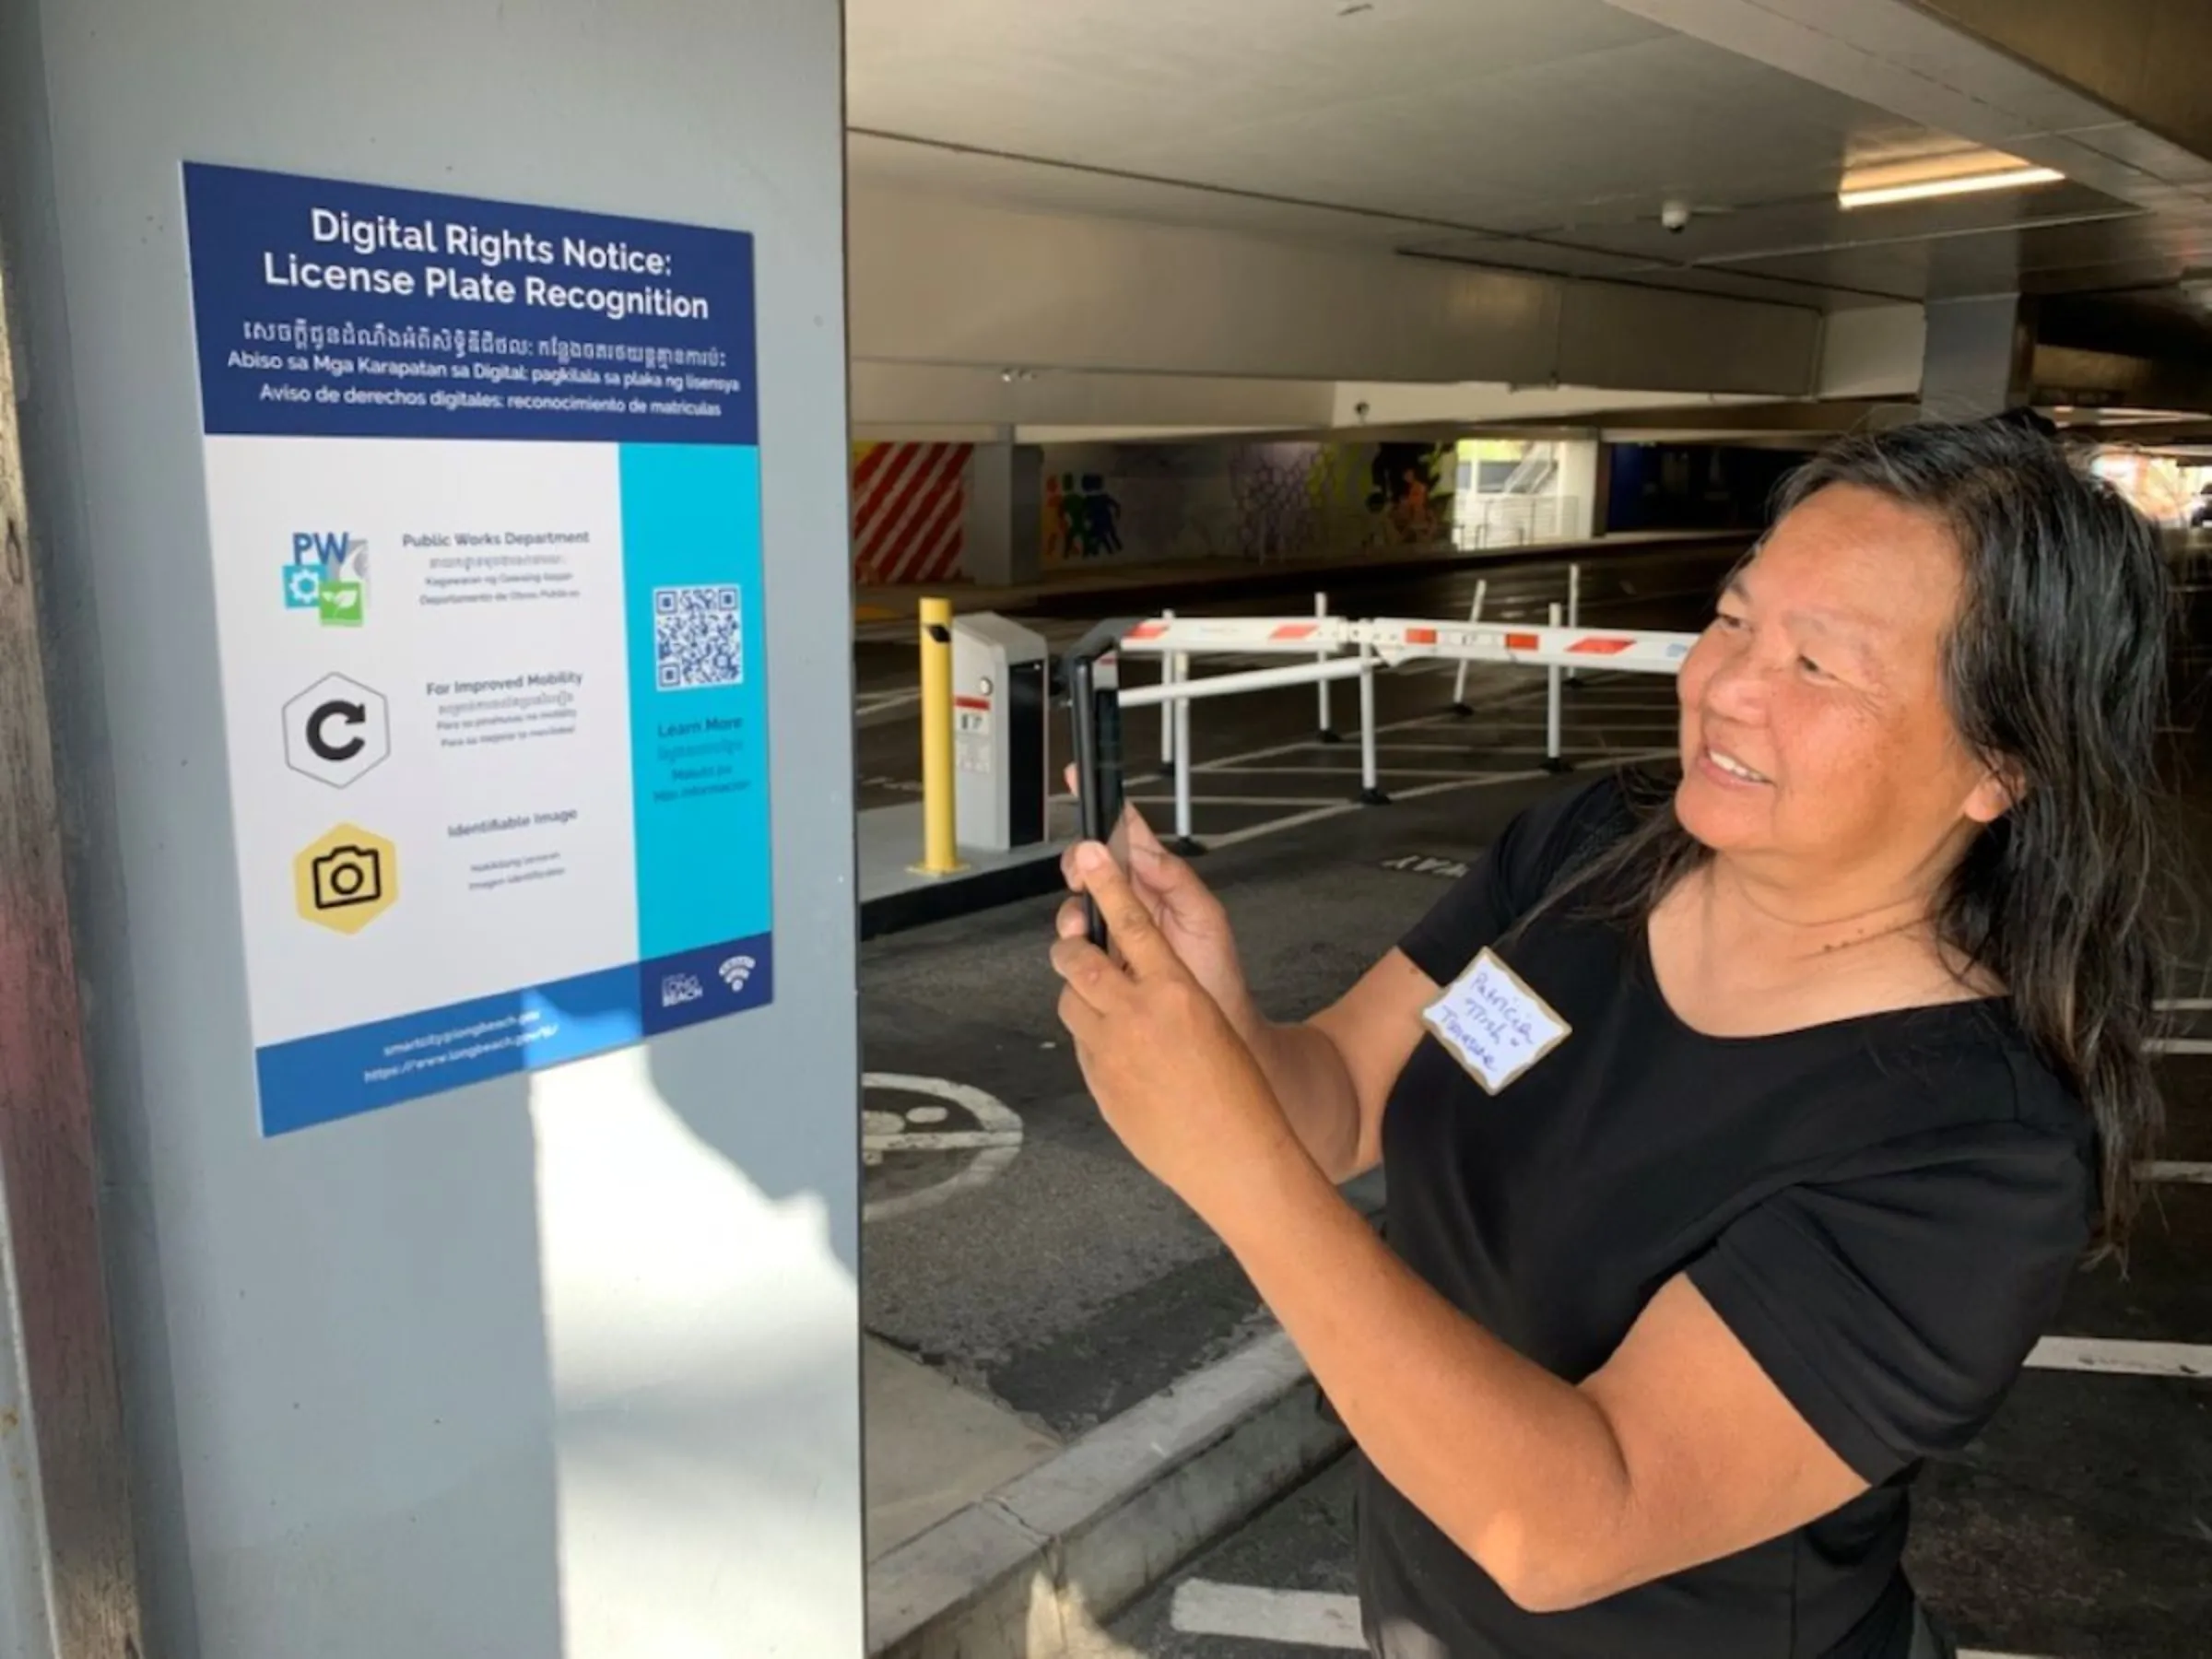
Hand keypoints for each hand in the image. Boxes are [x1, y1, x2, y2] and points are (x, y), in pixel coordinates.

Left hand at [1053, 843, 1300, 1218]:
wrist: (1235, 1161)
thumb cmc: (1240, 1095)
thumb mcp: (1213, 1025)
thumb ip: (1170, 995)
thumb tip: (1139, 976)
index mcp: (1176, 991)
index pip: (1132, 922)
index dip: (1106, 883)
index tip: (1089, 855)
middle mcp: (1136, 1016)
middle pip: (1079, 959)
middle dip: (1071, 944)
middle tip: (1075, 938)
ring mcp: (1110, 1052)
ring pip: (1070, 1003)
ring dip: (1079, 994)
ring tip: (1101, 1003)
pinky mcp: (1098, 1085)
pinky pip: (1081, 1046)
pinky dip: (1091, 1038)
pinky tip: (1119, 1053)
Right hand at [1056, 767, 1254, 1030]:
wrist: (1219, 1033)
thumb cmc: (1217, 975)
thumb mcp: (1206, 918)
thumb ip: (1175, 879)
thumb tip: (1140, 847)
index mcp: (1157, 882)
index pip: (1126, 832)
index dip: (1103, 806)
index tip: (1079, 777)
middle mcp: (1131, 903)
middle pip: (1090, 866)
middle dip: (1077, 865)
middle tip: (1080, 878)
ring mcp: (1113, 934)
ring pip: (1076, 908)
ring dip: (1072, 913)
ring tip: (1084, 930)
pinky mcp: (1100, 966)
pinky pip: (1075, 948)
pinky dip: (1071, 947)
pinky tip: (1082, 953)